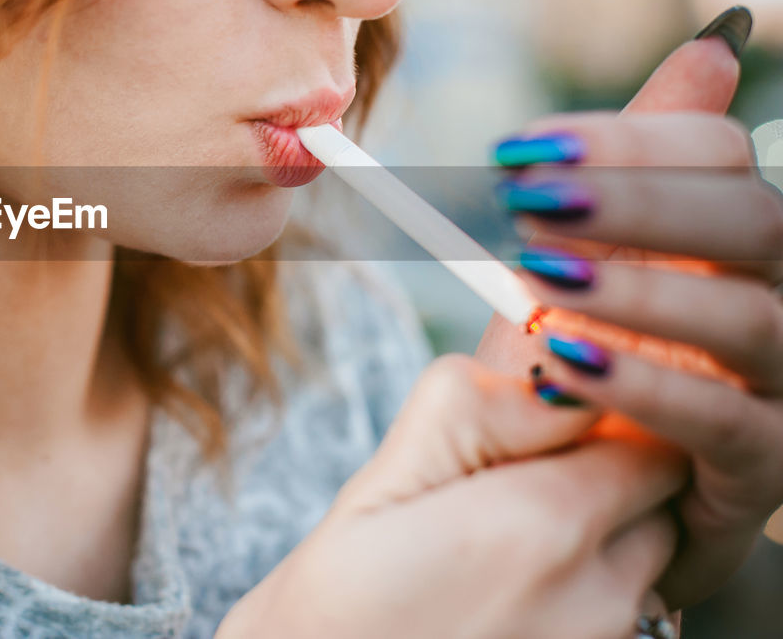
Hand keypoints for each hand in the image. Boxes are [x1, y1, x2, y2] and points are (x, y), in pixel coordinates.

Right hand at [217, 355, 686, 638]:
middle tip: (507, 500)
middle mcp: (594, 600)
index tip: (541, 437)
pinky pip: (620, 624)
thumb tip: (556, 375)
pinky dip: (578, 605)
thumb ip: (476, 406)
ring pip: (640, 570)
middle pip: (654, 506)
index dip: (597, 428)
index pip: (649, 442)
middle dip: (599, 488)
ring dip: (593, 552)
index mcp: (541, 527)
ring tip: (494, 565)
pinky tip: (502, 610)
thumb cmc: (333, 607)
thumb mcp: (383, 478)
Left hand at [475, 14, 782, 608]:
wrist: (607, 496)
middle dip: (638, 199)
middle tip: (527, 199)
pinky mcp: (767, 468)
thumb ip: (646, 165)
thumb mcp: (605, 261)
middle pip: (755, 218)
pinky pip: (725, 422)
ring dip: (639, 290)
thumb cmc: (605, 363)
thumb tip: (716, 44)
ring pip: (752, 318)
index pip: (721, 153)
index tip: (516, 152)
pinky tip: (561, 365)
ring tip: (539, 275)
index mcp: (740, 233)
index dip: (625, 139)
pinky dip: (642, 385)